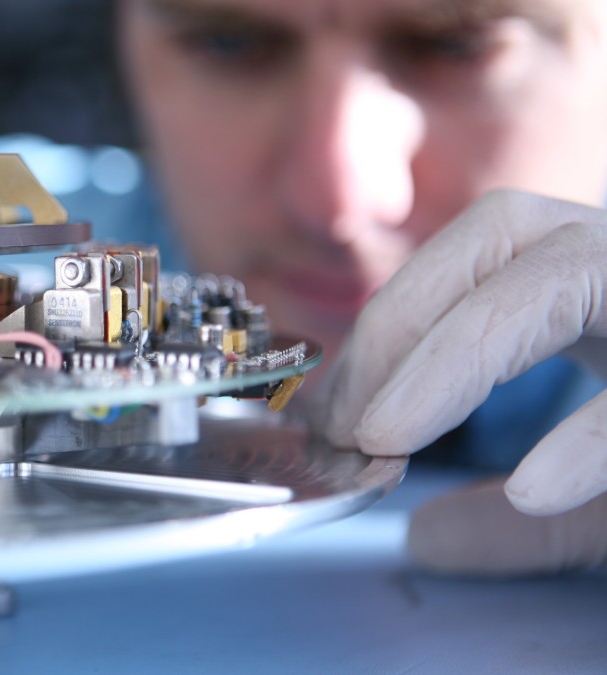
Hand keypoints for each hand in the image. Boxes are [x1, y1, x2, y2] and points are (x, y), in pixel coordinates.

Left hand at [318, 189, 606, 572]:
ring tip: (384, 437)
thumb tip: (426, 539)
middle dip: (401, 325)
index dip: (386, 325)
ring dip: (458, 356)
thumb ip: (520, 528)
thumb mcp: (601, 508)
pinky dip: (592, 438)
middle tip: (344, 427)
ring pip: (563, 274)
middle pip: (501, 232)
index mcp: (596, 282)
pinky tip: (533, 490)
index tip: (328, 413)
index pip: (469, 258)